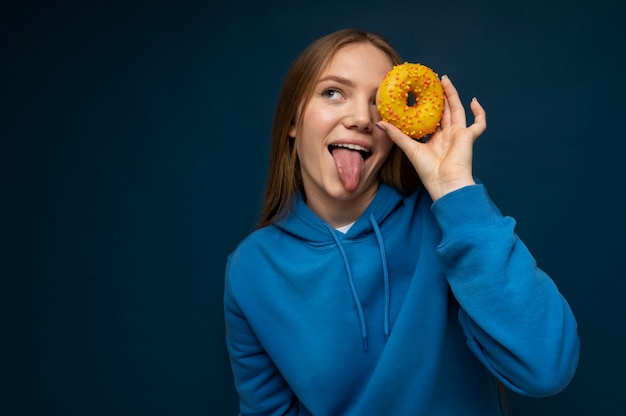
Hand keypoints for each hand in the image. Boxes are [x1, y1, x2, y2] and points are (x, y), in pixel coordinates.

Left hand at [376, 75, 486, 200]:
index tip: (419, 93)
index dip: (426, 106)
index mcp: (434, 139)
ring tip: (445, 80)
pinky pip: (479, 123)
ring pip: (457, 110)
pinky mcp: (469, 137)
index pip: (430, 118)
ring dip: (453, 95)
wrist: (445, 183)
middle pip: (444, 111)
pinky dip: (479, 112)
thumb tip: (379, 123)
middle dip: (440, 96)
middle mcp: (447, 136)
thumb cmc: (428, 171)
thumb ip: (396, 135)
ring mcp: (459, 135)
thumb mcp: (409, 149)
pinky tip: (474, 100)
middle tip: (433, 81)